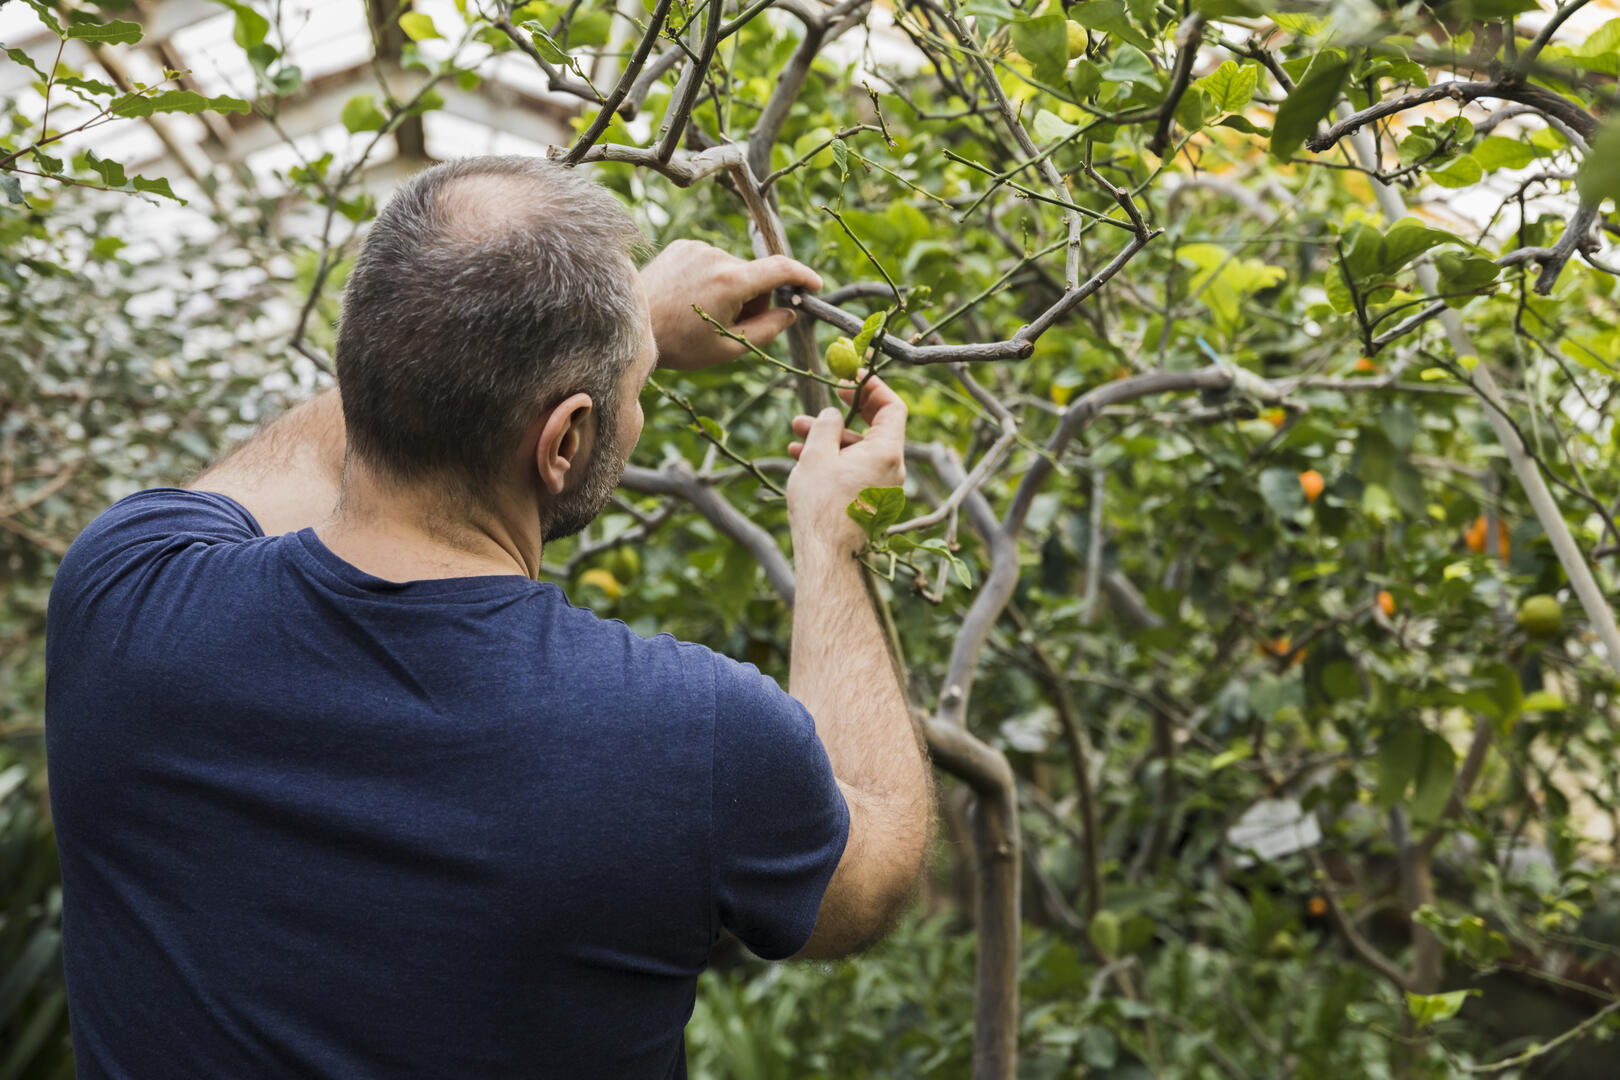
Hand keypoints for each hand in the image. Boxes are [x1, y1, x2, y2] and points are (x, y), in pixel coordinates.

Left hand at [640, 240, 821, 370]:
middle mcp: (717, 256)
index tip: (815, 285)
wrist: (631, 325)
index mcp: (731, 282)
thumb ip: (767, 330)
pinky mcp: (684, 245)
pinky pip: (712, 261)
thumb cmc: (679, 343)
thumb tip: (790, 313)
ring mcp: (698, 247)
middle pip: (756, 275)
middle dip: (755, 298)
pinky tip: (691, 297)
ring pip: (734, 268)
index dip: (803, 276)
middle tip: (734, 324)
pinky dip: (713, 278)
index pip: (781, 269)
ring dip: (733, 288)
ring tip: (705, 313)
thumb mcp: (729, 347)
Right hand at [786, 375, 906, 557]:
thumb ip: (826, 425)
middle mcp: (893, 469)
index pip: (893, 407)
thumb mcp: (817, 454)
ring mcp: (883, 488)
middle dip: (844, 413)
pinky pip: (855, 471)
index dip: (872, 388)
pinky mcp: (870, 503)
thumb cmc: (821, 506)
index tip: (850, 379)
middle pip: (875, 428)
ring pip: (859, 451)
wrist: (827, 556)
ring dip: (830, 438)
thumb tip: (832, 414)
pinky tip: (802, 458)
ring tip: (797, 431)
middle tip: (825, 400)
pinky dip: (834, 460)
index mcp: (888, 452)